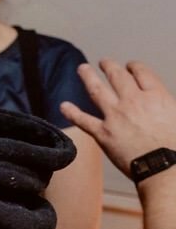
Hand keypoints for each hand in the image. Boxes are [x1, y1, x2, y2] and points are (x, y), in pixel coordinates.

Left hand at [62, 60, 175, 175]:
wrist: (165, 166)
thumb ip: (167, 105)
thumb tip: (163, 105)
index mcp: (156, 97)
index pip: (142, 73)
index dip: (134, 67)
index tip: (130, 66)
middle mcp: (134, 101)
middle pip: (118, 76)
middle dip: (110, 66)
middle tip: (104, 62)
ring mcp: (116, 116)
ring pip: (97, 90)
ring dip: (88, 77)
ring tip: (82, 69)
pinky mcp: (103, 133)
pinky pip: (83, 120)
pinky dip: (72, 112)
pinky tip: (64, 106)